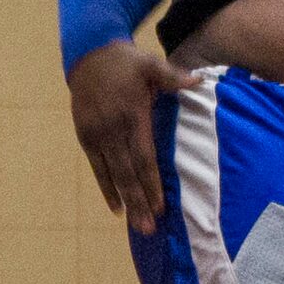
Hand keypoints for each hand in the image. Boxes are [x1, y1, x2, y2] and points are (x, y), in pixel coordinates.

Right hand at [70, 41, 199, 233]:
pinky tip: (116, 208)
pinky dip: (106, 189)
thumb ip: (172, 76)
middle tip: (148, 228)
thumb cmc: (126, 63)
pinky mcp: (86, 138)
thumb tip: (197, 81)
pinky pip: (97, 169)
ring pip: (112, 175)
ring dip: (124, 201)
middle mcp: (112, 130)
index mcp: (132, 116)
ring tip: (135, 225)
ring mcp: (97, 136)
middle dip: (138, 202)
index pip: (143, 157)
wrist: (87, 56)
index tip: (160, 206)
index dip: (151, 183)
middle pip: (127, 173)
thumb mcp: (149, 63)